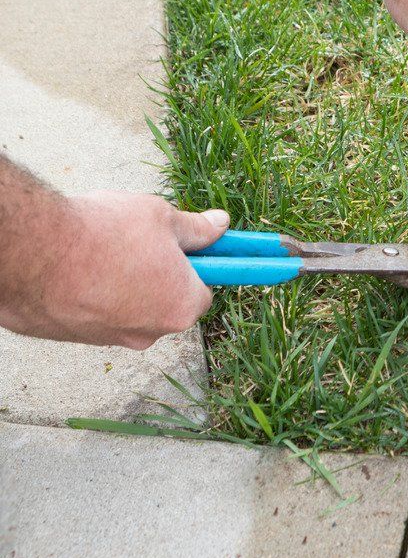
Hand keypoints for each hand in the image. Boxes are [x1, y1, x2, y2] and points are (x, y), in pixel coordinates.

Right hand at [5, 192, 228, 349]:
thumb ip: (196, 228)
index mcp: (180, 307)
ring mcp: (109, 340)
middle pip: (166, 302)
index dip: (198, 266)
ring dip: (124, 283)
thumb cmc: (105, 234)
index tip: (189, 249)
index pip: (204, 292)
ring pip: (128, 307)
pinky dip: (93, 292)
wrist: (36, 253)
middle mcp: (148, 333)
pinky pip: (95, 312)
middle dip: (159, 274)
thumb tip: (220, 226)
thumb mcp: (161, 217)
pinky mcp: (75, 338)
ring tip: (103, 249)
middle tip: (141, 241)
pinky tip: (78, 266)